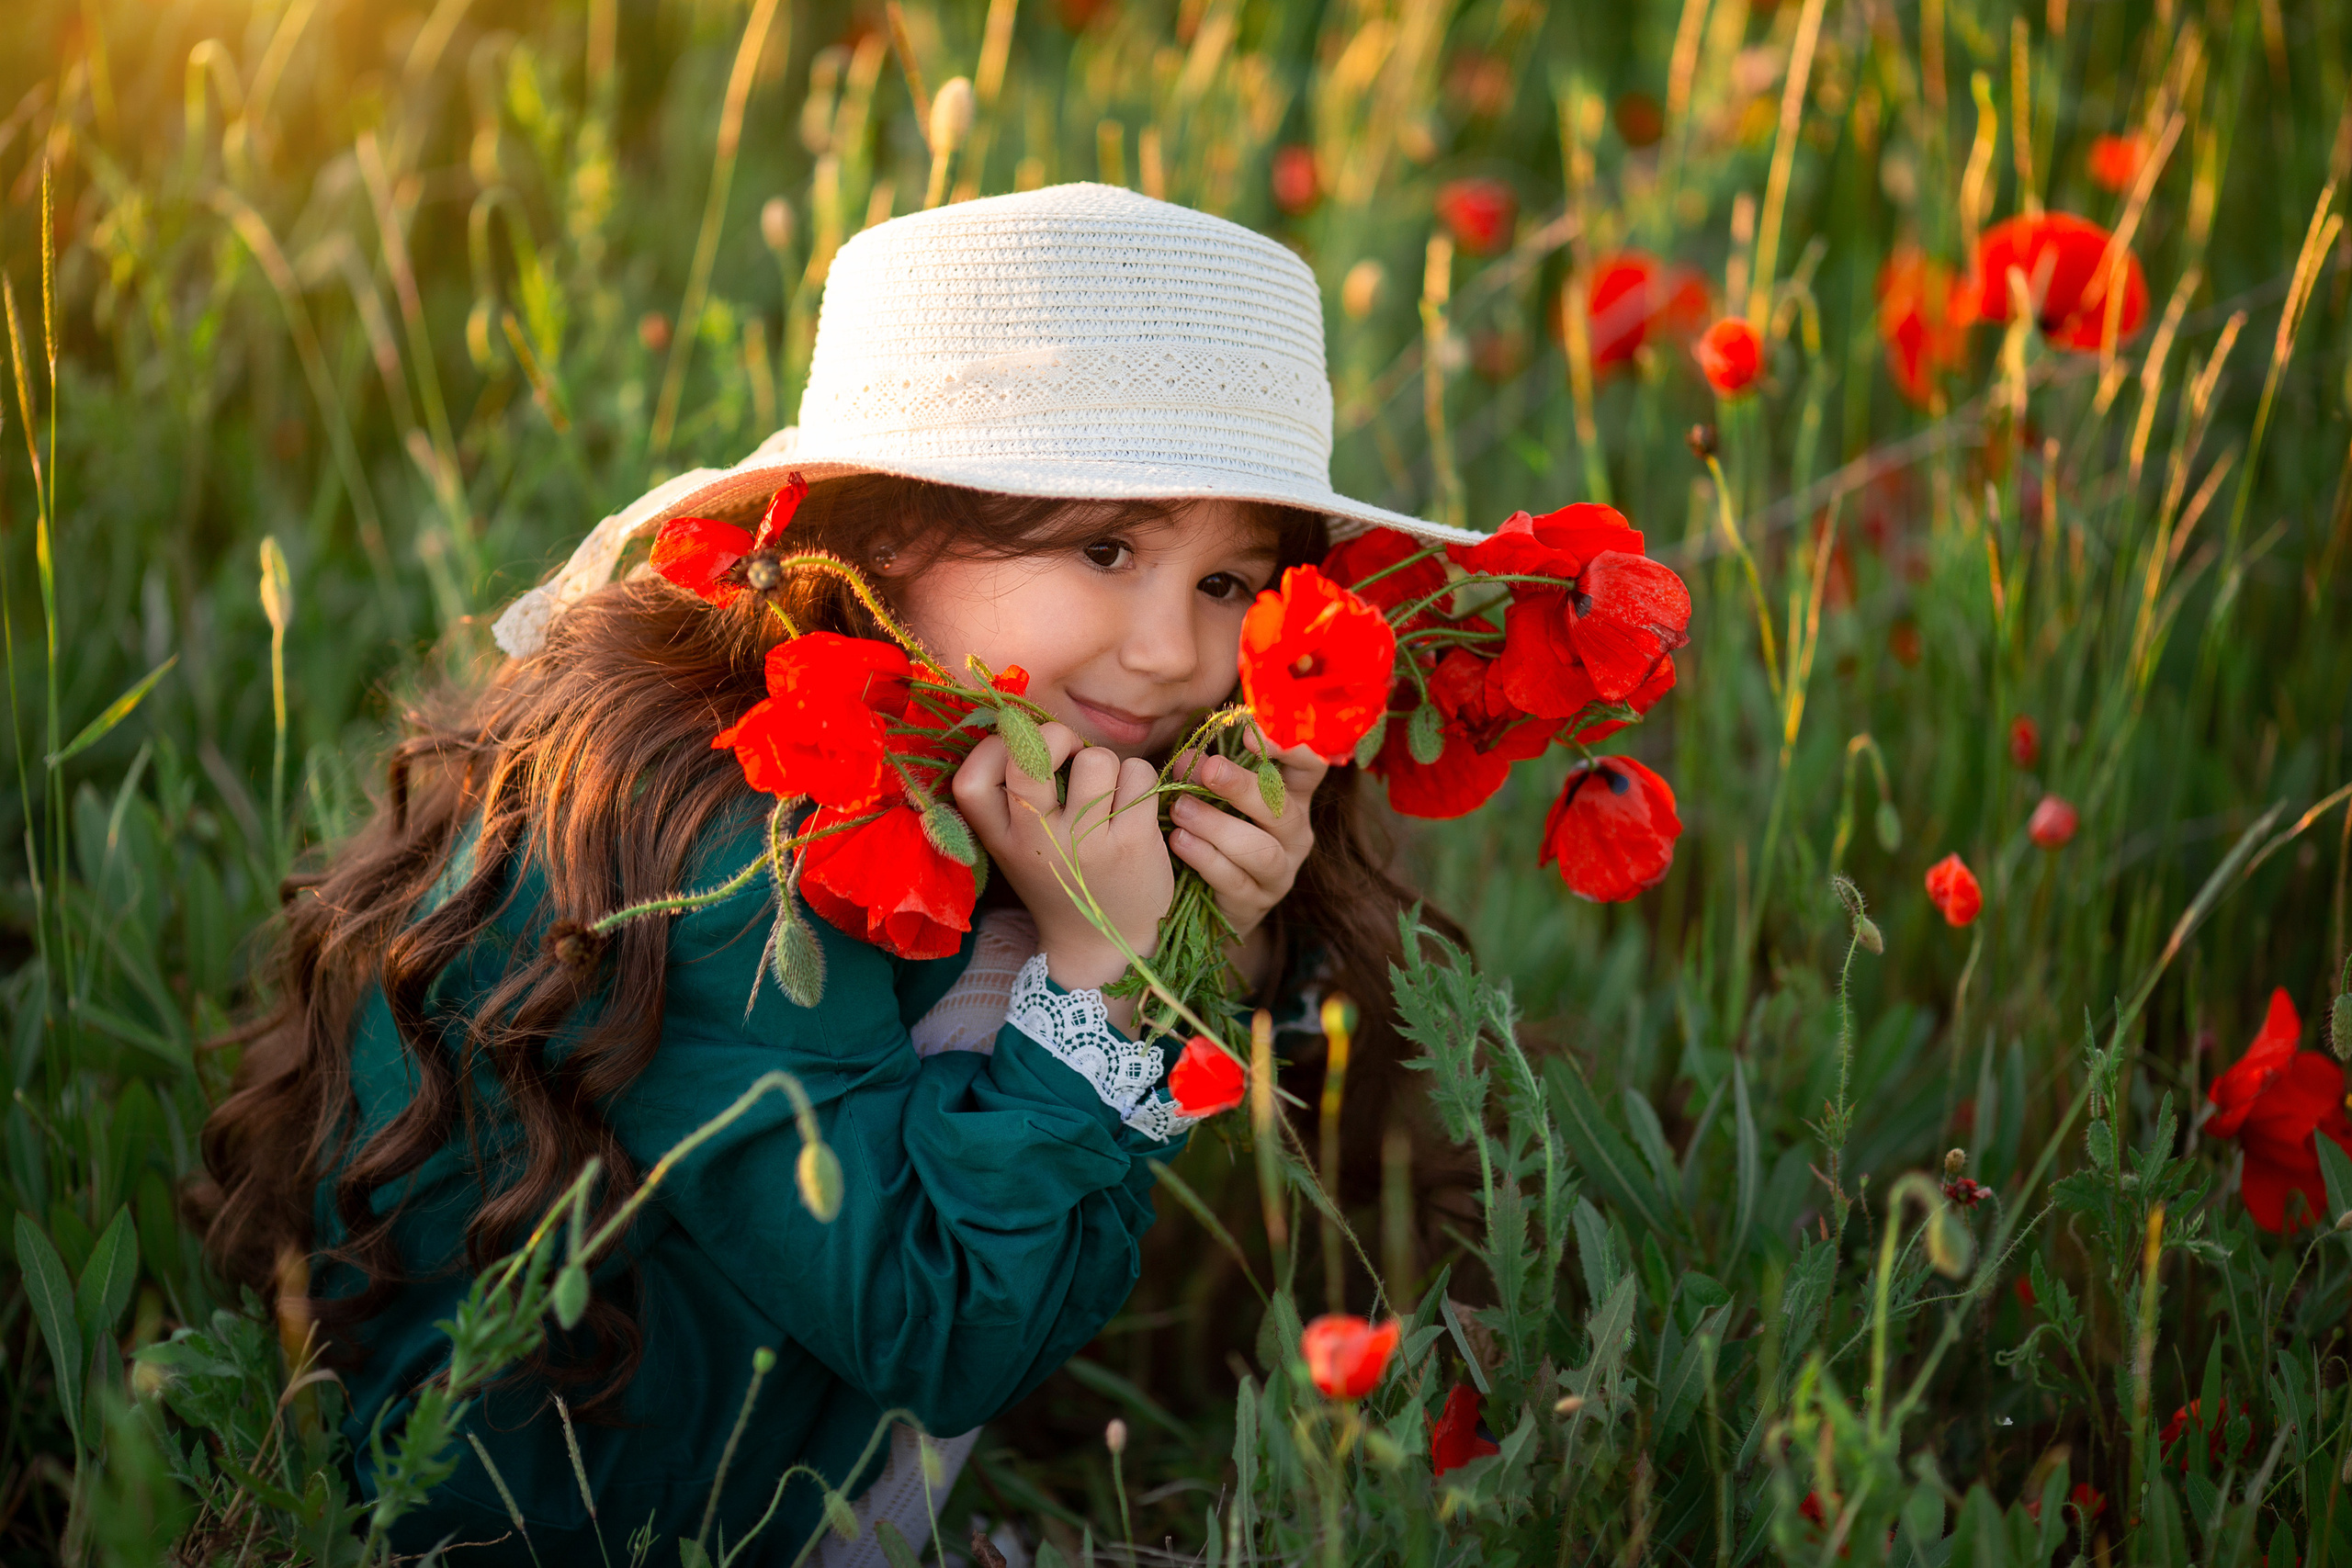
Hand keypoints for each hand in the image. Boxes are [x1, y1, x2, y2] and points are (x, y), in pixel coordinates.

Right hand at [953, 722, 1173, 1001]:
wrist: (1104, 944)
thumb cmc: (1060, 879)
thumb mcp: (1017, 848)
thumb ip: (1011, 796)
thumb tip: (1021, 720)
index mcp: (1002, 840)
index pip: (970, 781)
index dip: (991, 748)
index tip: (1016, 749)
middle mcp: (1038, 841)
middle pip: (1030, 756)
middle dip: (1053, 735)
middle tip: (1067, 750)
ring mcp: (1087, 843)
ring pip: (1096, 758)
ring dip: (1106, 761)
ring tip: (1106, 788)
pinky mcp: (1133, 843)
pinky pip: (1138, 774)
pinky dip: (1138, 779)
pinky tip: (1132, 804)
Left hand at [1166, 741, 1325, 960]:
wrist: (1206, 904)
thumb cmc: (1214, 834)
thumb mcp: (1216, 798)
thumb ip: (1209, 774)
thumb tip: (1189, 756)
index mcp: (1292, 797)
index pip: (1310, 768)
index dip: (1290, 750)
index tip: (1251, 735)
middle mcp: (1295, 834)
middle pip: (1282, 807)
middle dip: (1243, 786)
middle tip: (1207, 769)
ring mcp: (1281, 871)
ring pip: (1261, 849)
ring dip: (1217, 826)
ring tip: (1180, 810)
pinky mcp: (1257, 902)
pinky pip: (1235, 880)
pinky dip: (1204, 858)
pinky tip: (1179, 842)